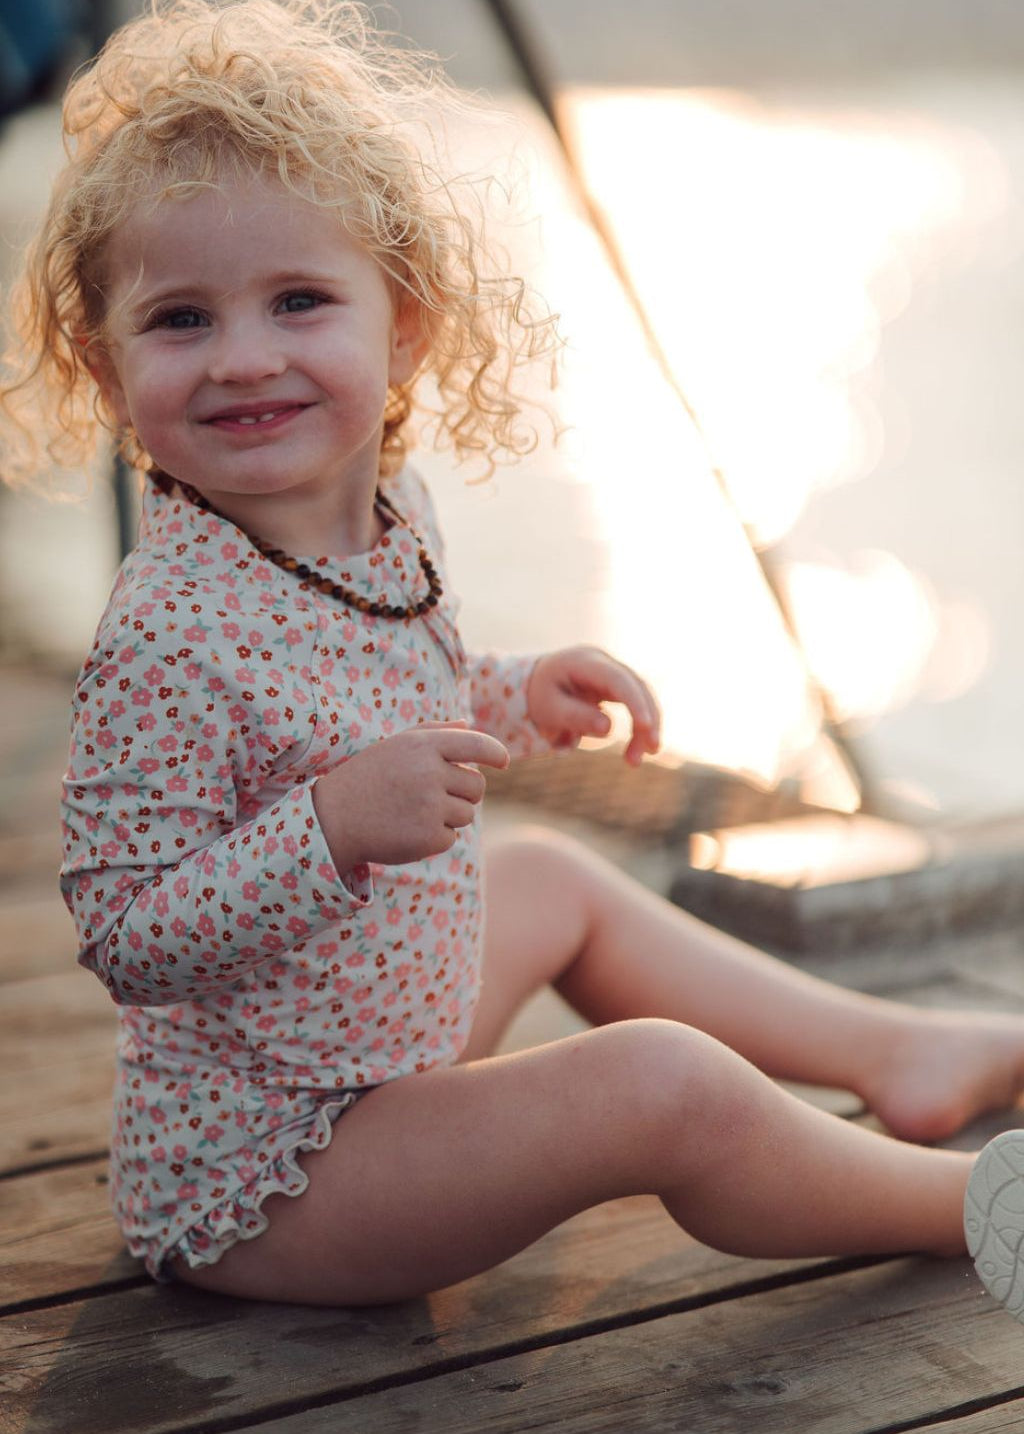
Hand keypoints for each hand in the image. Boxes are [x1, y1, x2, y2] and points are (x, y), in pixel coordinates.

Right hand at [312, 722, 508, 871]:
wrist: (334, 818)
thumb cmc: (368, 777)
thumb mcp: (396, 745)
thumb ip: (434, 732)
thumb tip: (468, 724)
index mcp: (424, 745)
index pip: (476, 745)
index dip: (495, 753)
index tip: (503, 762)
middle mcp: (430, 772)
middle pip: (477, 787)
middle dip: (463, 793)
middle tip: (432, 796)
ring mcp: (430, 806)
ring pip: (467, 814)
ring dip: (448, 816)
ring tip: (413, 812)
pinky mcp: (428, 836)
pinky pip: (450, 837)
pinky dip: (434, 837)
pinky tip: (407, 829)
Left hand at [526, 646, 660, 766]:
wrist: (536, 684)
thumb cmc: (541, 696)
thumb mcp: (549, 709)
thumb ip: (576, 717)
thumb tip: (608, 729)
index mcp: (584, 661)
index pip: (618, 679)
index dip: (635, 701)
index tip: (645, 727)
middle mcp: (604, 662)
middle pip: (637, 687)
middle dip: (647, 719)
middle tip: (651, 751)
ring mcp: (613, 671)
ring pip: (642, 696)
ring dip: (646, 728)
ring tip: (636, 761)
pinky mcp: (618, 685)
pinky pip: (637, 704)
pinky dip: (640, 727)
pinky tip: (637, 749)